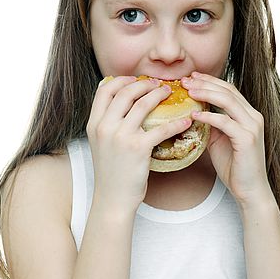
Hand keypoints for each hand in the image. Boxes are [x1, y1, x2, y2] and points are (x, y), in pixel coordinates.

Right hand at [86, 76, 191, 211]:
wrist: (113, 198)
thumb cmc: (111, 172)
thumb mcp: (100, 144)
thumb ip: (107, 123)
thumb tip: (119, 104)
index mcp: (94, 124)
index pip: (105, 90)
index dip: (122, 80)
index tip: (136, 80)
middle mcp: (104, 127)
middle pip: (125, 92)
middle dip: (144, 83)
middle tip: (158, 84)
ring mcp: (120, 136)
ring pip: (143, 104)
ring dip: (159, 94)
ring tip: (170, 93)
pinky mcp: (138, 148)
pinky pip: (161, 128)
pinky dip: (177, 122)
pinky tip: (186, 121)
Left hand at [181, 73, 273, 208]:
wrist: (249, 190)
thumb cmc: (234, 167)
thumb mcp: (219, 141)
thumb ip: (211, 125)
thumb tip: (192, 113)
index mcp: (248, 115)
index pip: (229, 90)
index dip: (209, 81)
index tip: (191, 77)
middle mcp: (253, 116)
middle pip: (228, 90)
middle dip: (205, 83)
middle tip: (185, 80)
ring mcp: (252, 126)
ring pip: (228, 100)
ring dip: (206, 93)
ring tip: (188, 91)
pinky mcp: (247, 139)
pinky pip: (225, 121)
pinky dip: (208, 116)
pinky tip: (193, 114)